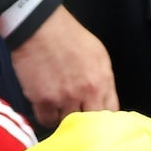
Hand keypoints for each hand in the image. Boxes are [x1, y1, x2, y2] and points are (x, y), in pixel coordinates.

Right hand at [9, 5, 116, 129]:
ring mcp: (65, 97)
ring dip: (64, 118)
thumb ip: (103, 80)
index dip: (104, 119)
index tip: (98, 120)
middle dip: (85, 122)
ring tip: (59, 105)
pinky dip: (47, 116)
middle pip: (91, 124)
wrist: (39, 26)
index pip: (111, 112)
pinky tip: (47, 106)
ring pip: (68, 124)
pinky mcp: (44, 100)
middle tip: (78, 117)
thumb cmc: (67, 35)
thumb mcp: (97, 54)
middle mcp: (86, 92)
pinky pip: (48, 121)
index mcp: (102, 80)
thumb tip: (104, 99)